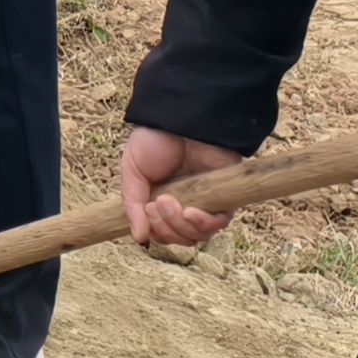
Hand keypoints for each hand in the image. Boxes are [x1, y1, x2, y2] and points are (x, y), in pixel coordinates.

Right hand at [119, 125, 246, 247]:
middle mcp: (184, 205)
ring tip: (171, 203)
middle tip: (158, 203)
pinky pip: (218, 224)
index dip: (155, 230)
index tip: (147, 209)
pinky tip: (190, 212)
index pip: (161, 233)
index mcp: (161, 201)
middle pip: (178, 238)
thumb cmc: (155, 140)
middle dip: (165, 227)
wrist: (181, 119)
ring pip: (197, 236)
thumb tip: (140, 238)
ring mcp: (205, 203)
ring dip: (181, 226)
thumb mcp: (132, 171)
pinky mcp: (225, 198)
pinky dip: (203, 224)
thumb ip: (133, 204)